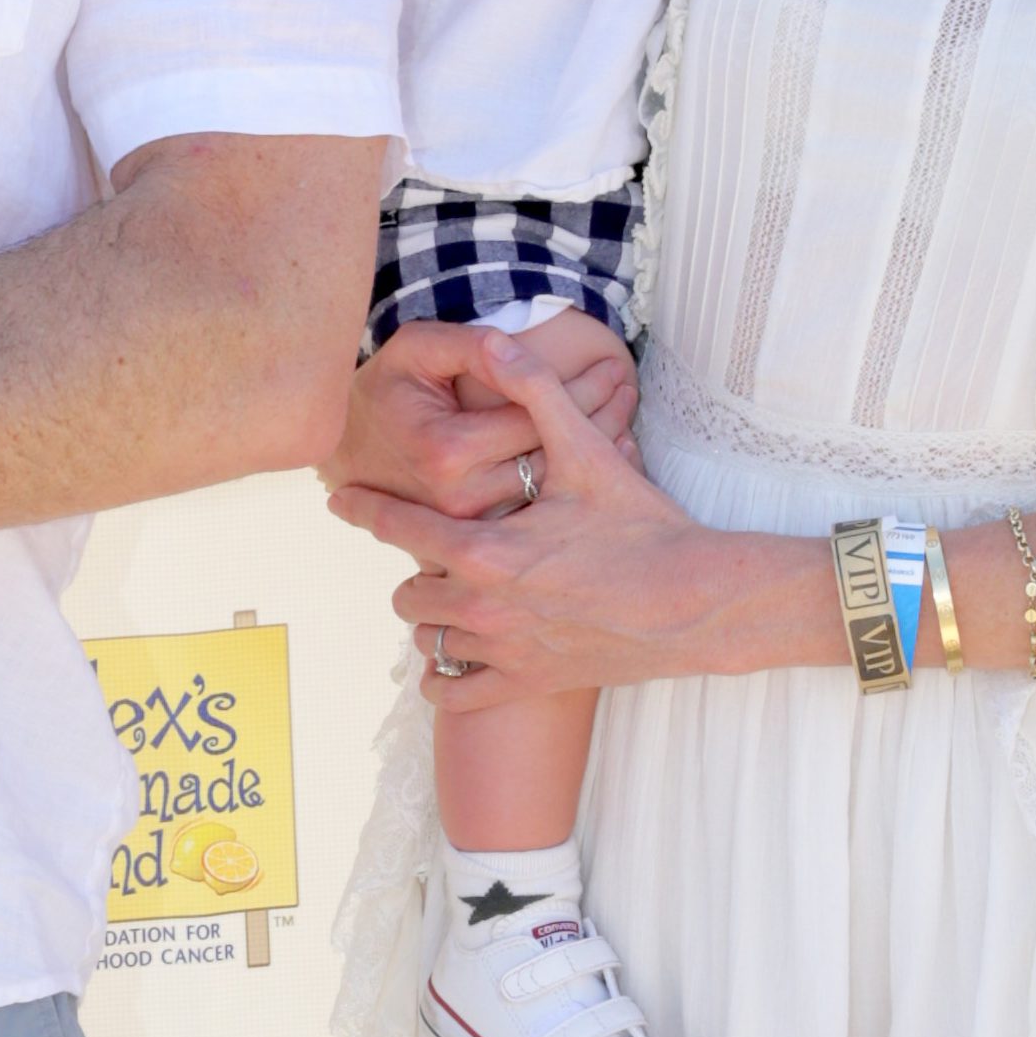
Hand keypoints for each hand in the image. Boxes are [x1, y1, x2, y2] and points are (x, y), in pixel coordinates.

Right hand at [324, 313, 638, 513]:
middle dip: (602, 417)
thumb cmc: (385, 394)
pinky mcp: (476, 544)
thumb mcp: (414, 351)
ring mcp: (470, 529)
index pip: (537, 416)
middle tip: (630, 387)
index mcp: (448, 452)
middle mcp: (462, 499)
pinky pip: (541, 515)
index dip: (584, 388)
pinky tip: (602, 458)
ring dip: (597, 454)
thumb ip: (465, 345)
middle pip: (554, 457)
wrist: (347, 452)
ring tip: (624, 418)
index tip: (616, 366)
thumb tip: (511, 342)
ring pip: (554, 491)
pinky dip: (577, 488)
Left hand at [330, 340, 724, 709]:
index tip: (339, 499)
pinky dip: (446, 679)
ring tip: (453, 597)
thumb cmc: (643, 527)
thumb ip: (536, 392)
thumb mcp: (588, 450)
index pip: (397, 527)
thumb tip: (498, 341)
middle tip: (437, 552)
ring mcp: (502, 652)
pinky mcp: (528, 684)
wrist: (696, 602)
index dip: (364, 508)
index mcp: (483, 551)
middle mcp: (481, 607)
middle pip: (405, 593)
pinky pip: (455, 696)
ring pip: (429, 641)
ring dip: (433, 620)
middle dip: (413, 570)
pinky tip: (452, 661)